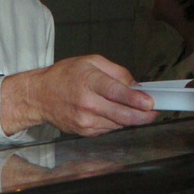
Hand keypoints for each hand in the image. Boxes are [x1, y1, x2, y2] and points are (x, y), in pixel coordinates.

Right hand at [1, 55, 154, 137]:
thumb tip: (136, 86)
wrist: (39, 96)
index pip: (116, 92)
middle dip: (142, 116)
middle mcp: (87, 104)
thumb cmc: (63, 77)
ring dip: (130, 118)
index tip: (150, 103)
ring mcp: (85, 121)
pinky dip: (116, 122)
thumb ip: (117, 72)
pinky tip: (114, 113)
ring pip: (118, 124)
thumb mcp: (91, 62)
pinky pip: (109, 129)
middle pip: (121, 114)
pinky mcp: (84, 132)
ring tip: (136, 110)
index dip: (135, 99)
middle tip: (154, 112)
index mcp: (89, 81)